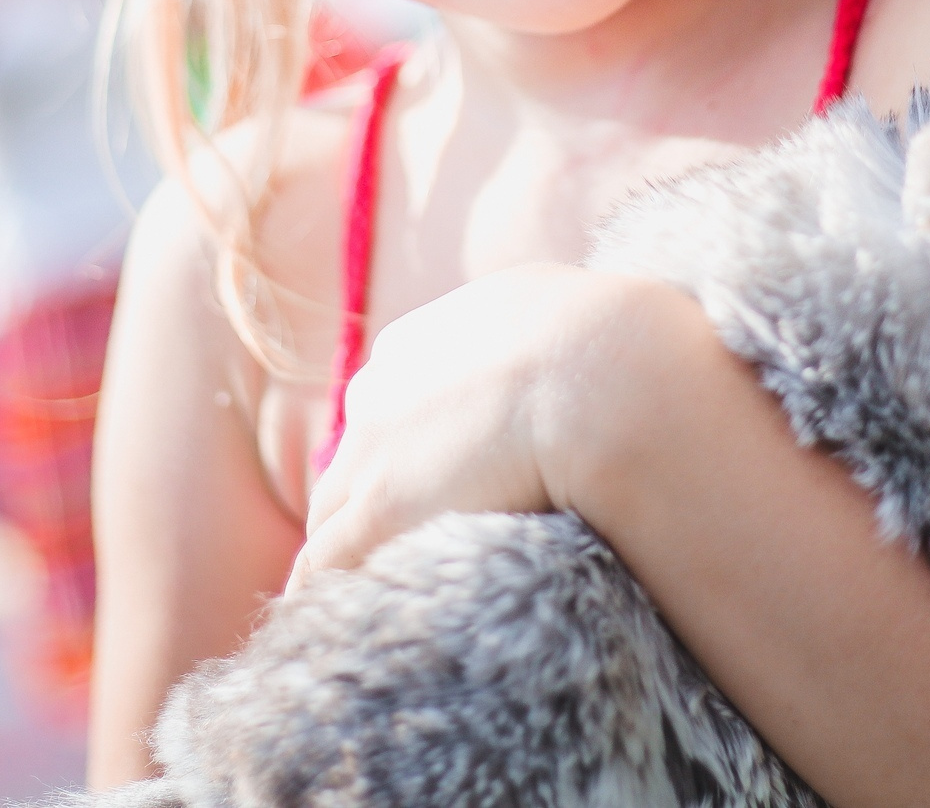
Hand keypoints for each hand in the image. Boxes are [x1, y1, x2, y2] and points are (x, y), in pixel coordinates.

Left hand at [291, 265, 663, 588]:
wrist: (598, 379)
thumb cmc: (606, 344)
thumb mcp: (556, 306)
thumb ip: (535, 325)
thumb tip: (563, 332)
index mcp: (419, 343)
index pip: (390, 410)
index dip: (409, 451)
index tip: (433, 481)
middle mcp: (381, 392)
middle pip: (353, 461)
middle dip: (371, 497)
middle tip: (402, 541)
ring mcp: (372, 453)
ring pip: (332, 513)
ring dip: (348, 548)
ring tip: (364, 592)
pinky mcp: (380, 511)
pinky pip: (324, 561)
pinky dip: (323, 587)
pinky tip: (329, 622)